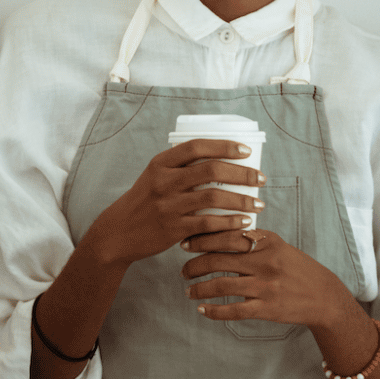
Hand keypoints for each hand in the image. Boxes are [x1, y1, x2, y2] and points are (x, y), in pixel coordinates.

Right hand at [80, 139, 263, 268]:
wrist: (119, 232)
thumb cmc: (144, 202)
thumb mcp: (154, 177)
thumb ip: (180, 168)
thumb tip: (221, 160)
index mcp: (160, 163)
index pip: (196, 146)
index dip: (224, 146)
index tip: (246, 151)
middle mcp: (164, 181)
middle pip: (210, 170)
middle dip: (242, 173)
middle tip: (260, 179)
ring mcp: (168, 205)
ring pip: (213, 197)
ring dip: (242, 200)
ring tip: (259, 204)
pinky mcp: (173, 228)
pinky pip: (208, 223)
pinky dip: (230, 222)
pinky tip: (243, 222)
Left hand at [182, 229, 353, 328]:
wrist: (323, 296)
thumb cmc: (296, 268)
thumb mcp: (278, 246)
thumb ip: (252, 239)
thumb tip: (219, 230)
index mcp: (266, 241)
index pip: (225, 236)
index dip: (200, 240)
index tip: (185, 243)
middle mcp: (265, 262)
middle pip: (217, 260)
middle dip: (194, 265)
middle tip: (184, 269)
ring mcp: (265, 287)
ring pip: (221, 286)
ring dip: (199, 288)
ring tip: (188, 290)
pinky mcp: (267, 309)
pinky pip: (233, 311)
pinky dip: (213, 311)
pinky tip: (202, 309)